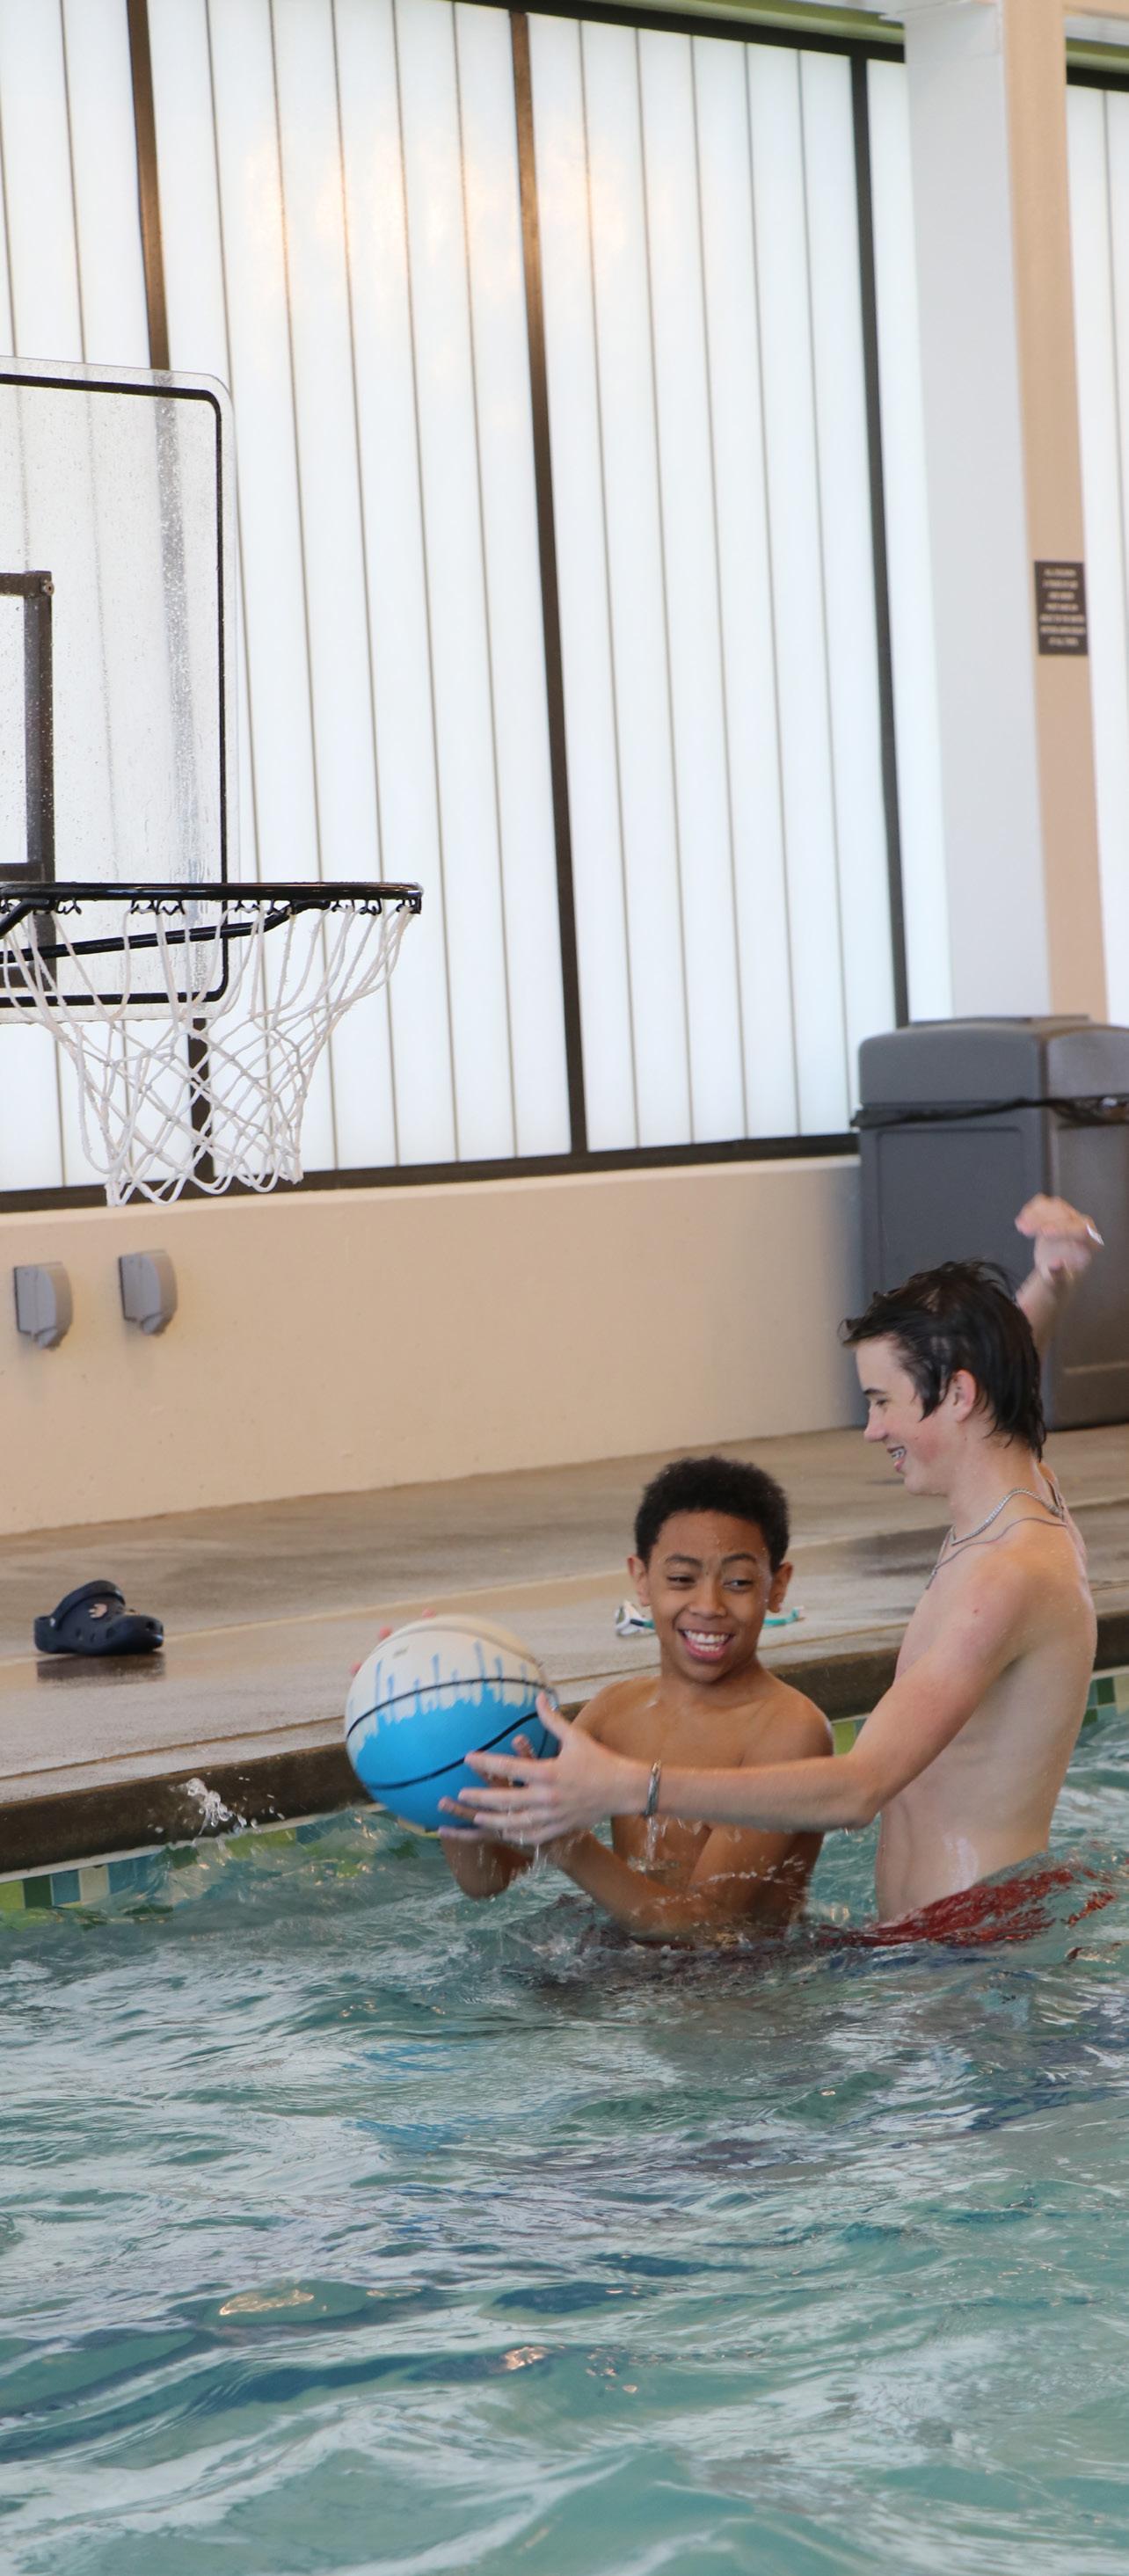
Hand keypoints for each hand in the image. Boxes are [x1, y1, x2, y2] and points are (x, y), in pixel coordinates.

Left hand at [450, 1696, 646, 1842]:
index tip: (467, 1758)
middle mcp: (548, 1797)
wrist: (623, 1789)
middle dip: (481, 1798)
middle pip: (506, 1800)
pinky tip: (504, 1832)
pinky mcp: (560, 1827)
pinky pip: (533, 1835)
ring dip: (493, 1820)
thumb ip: (552, 1719)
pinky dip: (516, 1834)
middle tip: (461, 1794)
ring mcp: (553, 1816)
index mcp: (549, 1772)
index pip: (509, 1767)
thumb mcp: (575, 1737)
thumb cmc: (600, 1760)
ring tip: (476, 1817)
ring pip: (516, 1823)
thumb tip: (539, 1695)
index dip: (486, 1762)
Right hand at [1015, 1195, 1101, 1285]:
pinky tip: (1021, 1220)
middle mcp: (1084, 1225)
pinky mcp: (1056, 1211)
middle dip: (1044, 1221)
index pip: (1081, 1231)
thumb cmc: (1061, 1275)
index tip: (1044, 1233)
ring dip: (1036, 1214)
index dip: (1063, 1230)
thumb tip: (1055, 1264)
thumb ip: (1059, 1274)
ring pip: (1055, 1206)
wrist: (1056, 1266)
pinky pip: (1045, 1204)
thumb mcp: (1060, 1281)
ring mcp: (1070, 1216)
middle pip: (1066, 1216)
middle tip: (1024, 1230)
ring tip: (1021, 1227)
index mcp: (1091, 1243)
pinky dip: (1032, 1209)